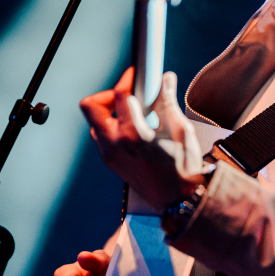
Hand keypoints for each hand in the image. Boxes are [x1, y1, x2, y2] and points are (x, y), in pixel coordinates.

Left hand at [80, 68, 204, 210]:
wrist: (179, 200)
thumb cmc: (183, 170)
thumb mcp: (180, 130)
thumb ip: (168, 102)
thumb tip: (166, 80)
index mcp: (133, 135)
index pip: (120, 95)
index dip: (128, 78)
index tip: (135, 74)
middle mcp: (115, 145)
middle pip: (91, 106)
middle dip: (108, 95)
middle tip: (128, 96)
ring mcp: (109, 154)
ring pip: (95, 122)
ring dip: (109, 112)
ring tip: (132, 113)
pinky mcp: (110, 161)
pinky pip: (101, 136)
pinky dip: (112, 126)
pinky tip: (133, 129)